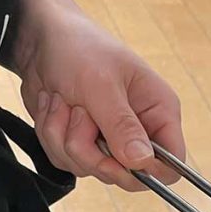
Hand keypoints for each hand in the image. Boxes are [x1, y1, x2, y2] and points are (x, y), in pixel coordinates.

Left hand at [11, 0, 184, 190]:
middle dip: (93, 151)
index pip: (172, 162)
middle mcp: (138, 129)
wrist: (38, 37)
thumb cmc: (79, 48)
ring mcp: (107, 138)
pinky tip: (55, 106)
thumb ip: (123, 126)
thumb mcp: (102, 85)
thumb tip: (143, 162)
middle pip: (126, 173)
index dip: (150, 172)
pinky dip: (52, 135)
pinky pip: (66, 160)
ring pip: (90, 168)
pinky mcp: (80, 141)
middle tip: (81, 117)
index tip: (119, 160)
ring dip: (66, 137)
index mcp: (159, 111)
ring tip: (66, 102)